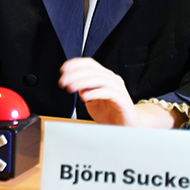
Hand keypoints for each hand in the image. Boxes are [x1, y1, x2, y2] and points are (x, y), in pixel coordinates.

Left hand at [58, 58, 181, 127]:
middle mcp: (112, 80)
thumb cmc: (110, 112)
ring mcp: (118, 89)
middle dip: (74, 74)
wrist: (126, 125)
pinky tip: (85, 96)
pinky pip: (108, 92)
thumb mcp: (90, 100)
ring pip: (99, 79)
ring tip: (71, 88)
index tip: (63, 69)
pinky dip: (95, 92)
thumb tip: (73, 84)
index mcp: (104, 77)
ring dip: (82, 82)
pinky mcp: (123, 100)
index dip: (76, 64)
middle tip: (63, 81)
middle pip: (92, 70)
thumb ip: (83, 90)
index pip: (90, 64)